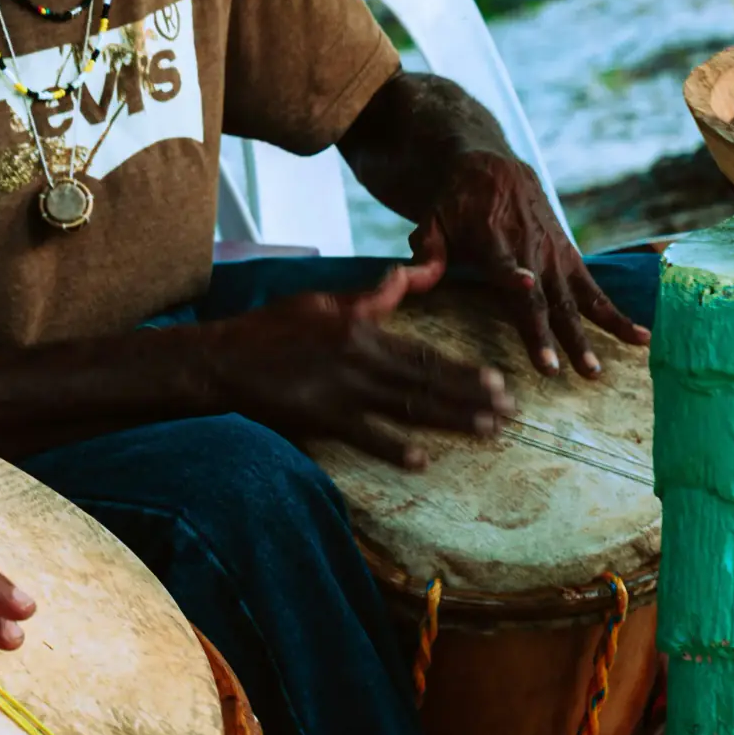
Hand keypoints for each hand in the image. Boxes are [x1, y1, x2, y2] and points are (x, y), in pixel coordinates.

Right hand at [191, 278, 514, 470]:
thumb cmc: (269, 329)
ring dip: (451, 420)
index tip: (498, 380)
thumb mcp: (320, 301)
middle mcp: (359, 359)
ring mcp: (342, 390)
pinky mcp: (322, 417)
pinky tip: (422, 460)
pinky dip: (395, 448)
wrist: (223, 360)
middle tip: (510, 412)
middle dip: (473, 398)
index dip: (463, 369)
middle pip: (427, 382)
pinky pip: (366, 436)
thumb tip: (405, 275)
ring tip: (487, 432)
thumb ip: (369, 297)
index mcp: (360, 328)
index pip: (423, 352)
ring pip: (409, 408)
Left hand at [411, 149, 648, 378]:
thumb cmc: (455, 201)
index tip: (527, 287)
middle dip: (548, 332)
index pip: (503, 260)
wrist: (494, 167)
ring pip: (573, 300)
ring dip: (586, 336)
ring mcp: (554, 256)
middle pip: (541, 295)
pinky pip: (596, 290)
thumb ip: (426, 249)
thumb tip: (411, 278)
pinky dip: (618, 315)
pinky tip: (642, 338)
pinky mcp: (571, 258)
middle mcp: (529, 249)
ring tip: (595, 371)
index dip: (514, 274)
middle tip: (557, 369)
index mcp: (491, 238)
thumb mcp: (432, 217)